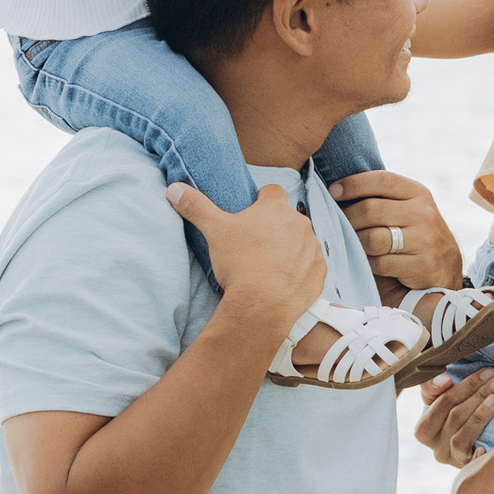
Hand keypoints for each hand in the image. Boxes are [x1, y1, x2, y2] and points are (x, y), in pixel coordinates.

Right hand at [172, 182, 322, 330]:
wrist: (263, 305)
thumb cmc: (239, 263)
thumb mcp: (214, 230)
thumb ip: (195, 206)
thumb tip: (173, 188)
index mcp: (275, 209)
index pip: (272, 191)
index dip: (261, 199)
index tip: (252, 212)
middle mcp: (299, 223)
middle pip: (287, 218)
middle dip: (275, 227)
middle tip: (256, 245)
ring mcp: (312, 248)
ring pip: (301, 241)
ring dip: (290, 248)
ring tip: (269, 266)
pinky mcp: (319, 271)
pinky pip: (311, 265)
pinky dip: (301, 270)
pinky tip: (284, 281)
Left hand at [329, 170, 464, 293]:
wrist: (446, 268)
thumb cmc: (415, 234)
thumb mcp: (408, 209)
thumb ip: (383, 198)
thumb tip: (337, 190)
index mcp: (418, 193)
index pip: (383, 180)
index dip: (354, 184)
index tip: (333, 191)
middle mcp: (424, 213)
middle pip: (372, 210)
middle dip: (348, 218)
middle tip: (339, 225)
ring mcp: (425, 240)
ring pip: (373, 239)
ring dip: (357, 243)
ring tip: (354, 244)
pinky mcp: (422, 265)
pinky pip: (381, 263)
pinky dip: (369, 264)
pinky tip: (369, 262)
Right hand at [415, 368, 493, 467]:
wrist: (468, 446)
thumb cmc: (453, 416)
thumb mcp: (438, 400)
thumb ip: (433, 386)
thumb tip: (444, 380)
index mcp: (423, 429)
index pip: (443, 401)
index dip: (466, 385)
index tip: (487, 371)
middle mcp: (435, 447)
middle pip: (455, 416)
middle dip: (478, 394)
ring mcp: (451, 460)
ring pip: (462, 437)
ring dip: (481, 415)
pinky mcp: (466, 470)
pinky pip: (471, 461)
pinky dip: (481, 452)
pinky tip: (493, 441)